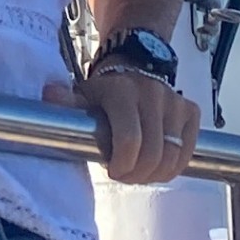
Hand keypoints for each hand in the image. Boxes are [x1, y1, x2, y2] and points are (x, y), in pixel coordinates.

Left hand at [44, 68, 200, 183]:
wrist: (135, 63)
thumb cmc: (105, 90)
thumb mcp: (83, 94)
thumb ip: (67, 101)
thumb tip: (48, 95)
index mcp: (122, 91)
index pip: (129, 139)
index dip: (123, 164)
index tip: (112, 170)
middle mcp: (152, 93)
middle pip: (153, 153)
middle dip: (137, 174)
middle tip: (125, 176)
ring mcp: (174, 101)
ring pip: (173, 156)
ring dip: (156, 174)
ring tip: (140, 173)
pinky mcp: (191, 110)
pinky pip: (188, 151)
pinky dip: (175, 166)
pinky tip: (159, 167)